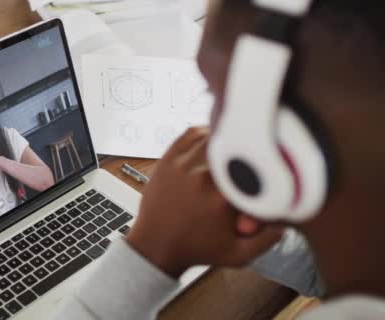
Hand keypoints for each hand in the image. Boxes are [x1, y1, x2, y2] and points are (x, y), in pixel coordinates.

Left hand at [127, 126, 282, 276]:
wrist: (156, 246)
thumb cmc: (195, 249)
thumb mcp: (237, 254)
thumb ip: (267, 240)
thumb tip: (287, 220)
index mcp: (222, 198)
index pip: (255, 166)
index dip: (265, 163)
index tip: (268, 166)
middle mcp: (203, 177)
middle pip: (236, 145)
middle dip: (246, 148)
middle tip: (252, 151)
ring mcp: (183, 165)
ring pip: (214, 135)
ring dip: (227, 139)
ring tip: (234, 146)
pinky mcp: (168, 159)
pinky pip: (191, 133)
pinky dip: (205, 132)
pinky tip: (213, 139)